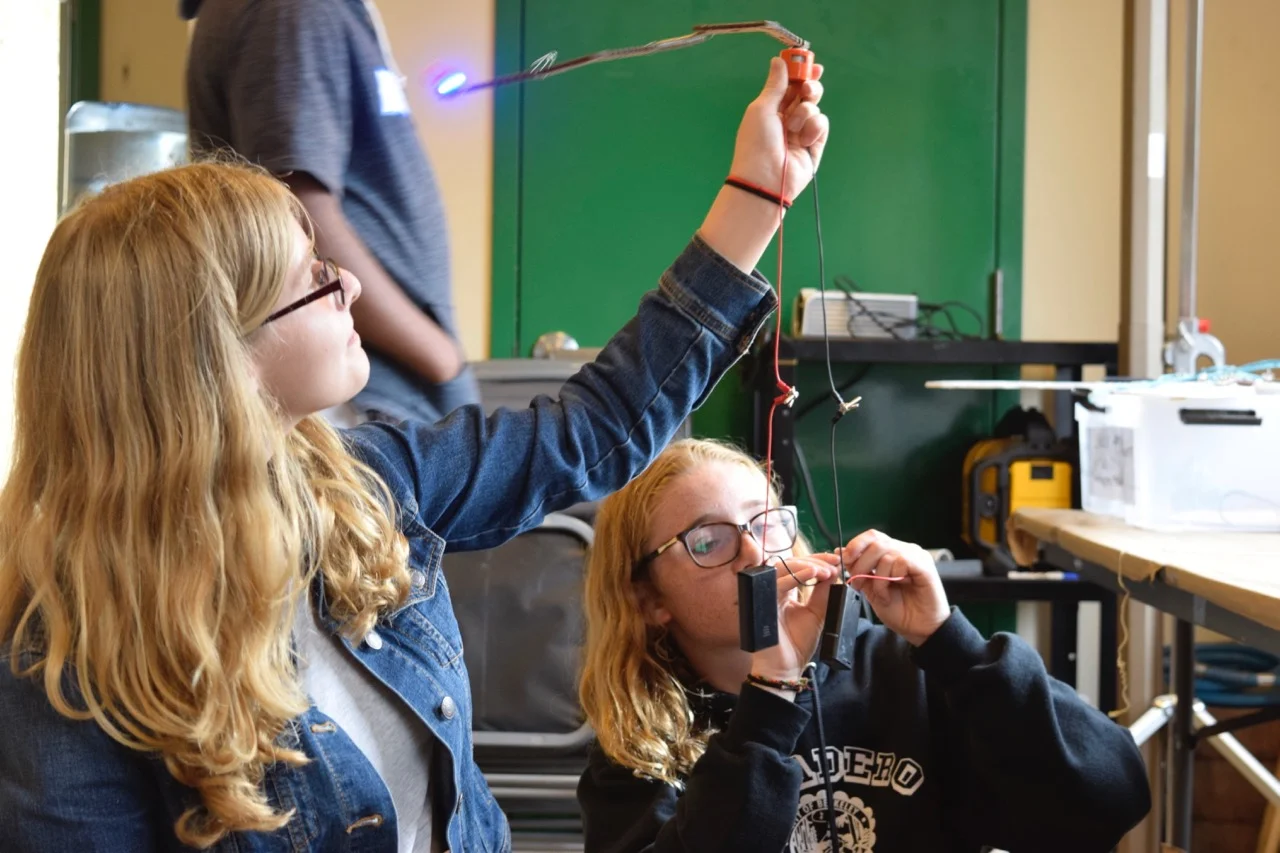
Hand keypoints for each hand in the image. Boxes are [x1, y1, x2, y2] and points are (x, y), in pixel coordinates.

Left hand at [698, 58, 829, 272]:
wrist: (766, 178)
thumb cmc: (756, 141)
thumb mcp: (761, 108)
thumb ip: (775, 85)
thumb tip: (777, 60)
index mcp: (771, 109)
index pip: (789, 86)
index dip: (800, 72)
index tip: (810, 62)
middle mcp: (787, 119)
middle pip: (806, 93)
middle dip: (809, 87)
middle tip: (807, 88)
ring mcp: (802, 132)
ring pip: (814, 107)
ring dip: (805, 112)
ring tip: (793, 126)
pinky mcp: (815, 144)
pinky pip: (822, 124)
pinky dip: (813, 128)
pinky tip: (803, 139)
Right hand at [749, 554, 840, 683]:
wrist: (786, 668)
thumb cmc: (797, 644)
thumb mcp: (817, 614)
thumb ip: (823, 593)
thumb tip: (834, 571)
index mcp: (785, 592)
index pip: (798, 568)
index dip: (817, 561)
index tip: (835, 560)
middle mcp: (774, 590)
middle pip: (790, 563)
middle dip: (814, 560)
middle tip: (833, 564)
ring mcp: (767, 594)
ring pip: (782, 568)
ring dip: (806, 565)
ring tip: (825, 571)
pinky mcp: (763, 602)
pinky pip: (778, 582)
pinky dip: (796, 575)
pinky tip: (813, 574)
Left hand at [841, 531, 950, 646]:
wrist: (919, 630)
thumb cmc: (900, 611)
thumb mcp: (872, 590)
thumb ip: (860, 571)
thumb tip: (841, 553)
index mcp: (893, 552)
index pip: (872, 536)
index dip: (855, 545)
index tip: (843, 559)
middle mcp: (905, 550)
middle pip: (876, 542)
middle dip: (860, 563)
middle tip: (857, 583)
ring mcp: (916, 556)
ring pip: (886, 553)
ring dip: (876, 577)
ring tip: (880, 595)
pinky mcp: (924, 566)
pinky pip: (900, 562)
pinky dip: (889, 579)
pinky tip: (890, 593)